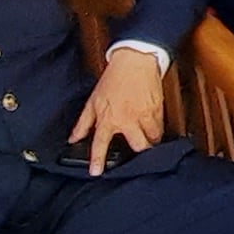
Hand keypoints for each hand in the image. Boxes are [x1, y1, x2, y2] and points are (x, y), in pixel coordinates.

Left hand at [74, 48, 168, 172]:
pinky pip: (160, 127)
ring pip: (153, 139)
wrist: (135, 61)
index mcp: (109, 118)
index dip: (98, 160)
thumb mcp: (93, 101)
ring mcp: (145, 115)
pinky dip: (157, 132)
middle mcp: (128, 119)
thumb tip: (73, 138)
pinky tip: (153, 132)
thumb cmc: (113, 79)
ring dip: (150, 143)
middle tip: (136, 157)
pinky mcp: (158, 109)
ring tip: (146, 144)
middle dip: (139, 154)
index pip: (101, 143)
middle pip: (139, 147)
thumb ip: (83, 123)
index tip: (97, 172)